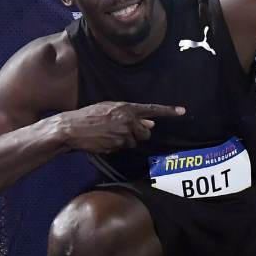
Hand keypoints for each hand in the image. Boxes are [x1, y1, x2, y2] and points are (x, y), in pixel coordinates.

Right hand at [54, 101, 185, 153]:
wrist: (72, 128)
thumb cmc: (89, 117)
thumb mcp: (109, 110)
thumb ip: (130, 115)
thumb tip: (150, 123)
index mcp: (126, 107)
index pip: (151, 109)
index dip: (168, 110)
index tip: (183, 111)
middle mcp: (127, 119)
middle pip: (145, 133)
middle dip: (137, 135)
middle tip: (121, 133)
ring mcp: (123, 133)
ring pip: (133, 143)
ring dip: (123, 142)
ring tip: (107, 135)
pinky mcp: (117, 144)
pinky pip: (121, 149)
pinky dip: (114, 147)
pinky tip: (103, 141)